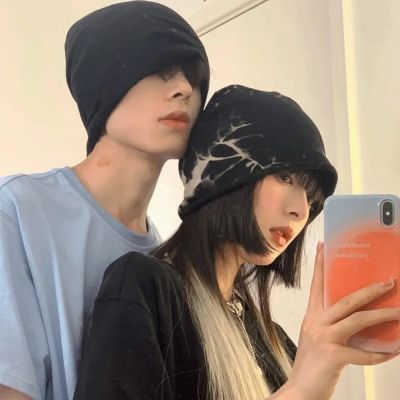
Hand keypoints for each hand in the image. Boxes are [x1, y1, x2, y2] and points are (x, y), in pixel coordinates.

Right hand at [285, 242, 399, 399]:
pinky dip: (382, 353)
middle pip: (346, 300)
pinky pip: (364, 353)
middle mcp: (316, 323)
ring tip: (399, 312)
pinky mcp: (333, 355)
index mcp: (311, 317)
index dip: (319, 265)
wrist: (299, 390)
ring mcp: (324, 338)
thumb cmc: (311, 364)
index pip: (316, 286)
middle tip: (389, 282)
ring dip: (382, 315)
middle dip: (369, 290)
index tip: (322, 247)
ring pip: (357, 320)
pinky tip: (393, 351)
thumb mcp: (315, 338)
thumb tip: (356, 317)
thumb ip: (330, 325)